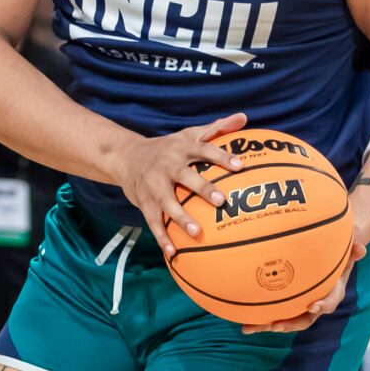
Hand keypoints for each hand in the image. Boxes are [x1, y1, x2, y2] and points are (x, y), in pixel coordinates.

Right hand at [120, 113, 247, 253]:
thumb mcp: (189, 134)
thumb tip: (244, 117)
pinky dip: (162, 237)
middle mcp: (167, 166)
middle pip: (185, 176)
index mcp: (181, 149)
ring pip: (167, 203)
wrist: (126, 157)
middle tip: (221, 201)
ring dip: (181, 218)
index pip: (204, 149)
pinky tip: (174, 253)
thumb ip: (217, 127)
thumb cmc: (167, 147)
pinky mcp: (144, 202)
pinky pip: (153, 221)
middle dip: (202, 188)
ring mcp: (154, 185)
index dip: (222, 156)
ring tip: (198, 233)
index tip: (240, 165)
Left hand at [245, 224, 367, 334]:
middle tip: (276, 325)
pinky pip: (270, 313)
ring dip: (265, 326)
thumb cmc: (336, 255)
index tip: (313, 305)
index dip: (322, 306)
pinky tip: (239, 321)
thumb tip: (362, 248)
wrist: (328, 261)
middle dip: (288, 324)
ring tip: (247, 328)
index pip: (328, 304)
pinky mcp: (284, 306)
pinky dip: (256, 317)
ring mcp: (297, 308)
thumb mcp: (346, 251)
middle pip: (302, 320)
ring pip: (282, 320)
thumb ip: (353, 251)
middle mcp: (313, 306)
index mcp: (330, 295)